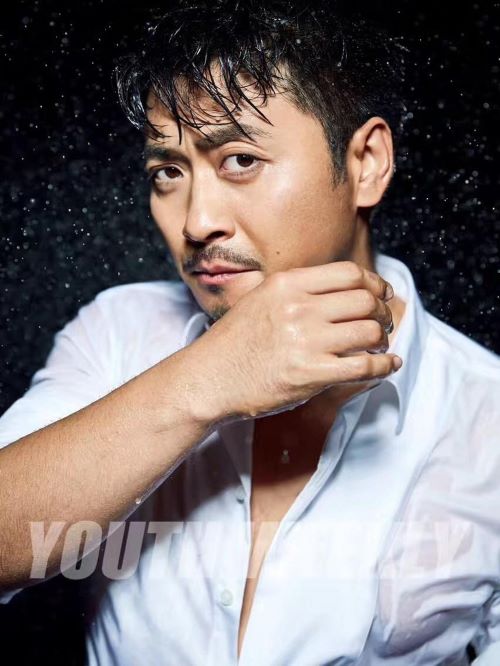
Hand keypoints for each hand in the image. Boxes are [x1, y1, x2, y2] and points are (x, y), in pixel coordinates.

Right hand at [189, 261, 400, 421]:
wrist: (208, 379)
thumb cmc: (234, 343)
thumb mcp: (260, 299)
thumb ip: (297, 292)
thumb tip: (342, 291)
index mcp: (287, 284)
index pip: (349, 274)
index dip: (375, 283)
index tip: (382, 293)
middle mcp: (298, 308)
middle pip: (365, 300)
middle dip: (384, 311)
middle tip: (385, 322)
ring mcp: (305, 341)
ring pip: (370, 331)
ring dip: (383, 339)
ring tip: (380, 345)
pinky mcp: (310, 374)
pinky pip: (364, 366)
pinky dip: (384, 365)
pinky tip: (388, 365)